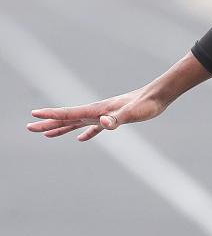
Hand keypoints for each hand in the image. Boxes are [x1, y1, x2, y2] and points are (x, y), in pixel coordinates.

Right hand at [28, 88, 167, 141]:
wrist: (158, 96)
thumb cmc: (145, 104)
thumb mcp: (131, 114)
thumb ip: (117, 119)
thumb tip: (103, 124)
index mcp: (96, 110)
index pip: (68, 113)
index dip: (50, 115)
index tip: (33, 115)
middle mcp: (97, 111)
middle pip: (67, 118)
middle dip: (48, 123)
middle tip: (29, 127)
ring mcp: (104, 115)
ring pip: (77, 123)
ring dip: (62, 128)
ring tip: (47, 134)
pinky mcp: (114, 119)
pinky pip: (94, 128)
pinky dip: (86, 133)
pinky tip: (80, 139)